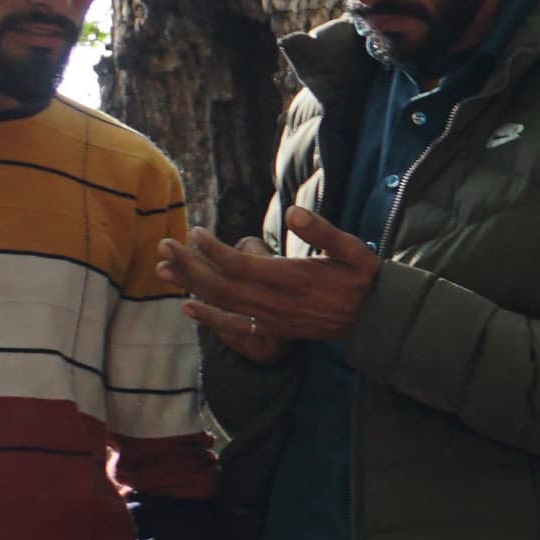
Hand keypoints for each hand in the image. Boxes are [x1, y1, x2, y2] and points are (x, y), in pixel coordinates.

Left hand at [162, 208, 382, 359]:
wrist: (377, 320)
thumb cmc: (365, 279)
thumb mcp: (354, 249)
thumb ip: (323, 231)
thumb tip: (293, 211)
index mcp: (292, 278)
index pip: (239, 264)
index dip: (211, 250)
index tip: (195, 232)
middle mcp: (277, 301)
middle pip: (221, 283)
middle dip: (189, 264)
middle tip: (164, 245)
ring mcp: (273, 318)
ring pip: (223, 302)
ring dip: (190, 285)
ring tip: (162, 269)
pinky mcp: (275, 329)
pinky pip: (236, 326)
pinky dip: (209, 318)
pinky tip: (187, 308)